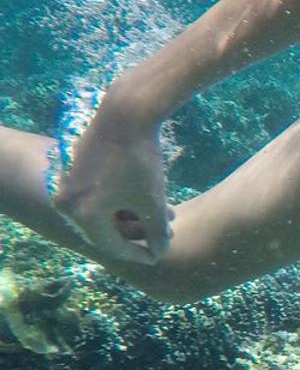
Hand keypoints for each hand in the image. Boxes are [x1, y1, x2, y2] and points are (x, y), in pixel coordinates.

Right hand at [51, 120, 171, 264]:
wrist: (125, 113)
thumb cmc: (140, 159)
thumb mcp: (152, 200)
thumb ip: (156, 231)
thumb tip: (159, 253)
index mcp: (83, 215)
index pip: (111, 246)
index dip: (137, 253)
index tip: (158, 255)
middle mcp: (67, 203)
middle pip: (105, 228)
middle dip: (137, 233)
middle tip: (162, 234)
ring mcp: (67, 184)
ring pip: (102, 210)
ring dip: (131, 215)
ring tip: (161, 215)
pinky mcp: (73, 168)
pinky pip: (96, 194)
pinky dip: (119, 199)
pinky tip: (143, 197)